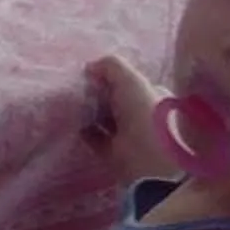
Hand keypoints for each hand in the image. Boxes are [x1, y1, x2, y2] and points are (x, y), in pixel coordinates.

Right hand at [84, 54, 176, 184]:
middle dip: (101, 95)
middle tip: (79, 90)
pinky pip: (98, 139)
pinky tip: (72, 122)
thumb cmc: (145, 116)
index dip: (113, 78)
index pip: (133, 84)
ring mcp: (133, 138)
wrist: (149, 163)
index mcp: (157, 98)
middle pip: (119, 102)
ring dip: (92, 113)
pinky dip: (86, 132)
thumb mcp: (131, 82)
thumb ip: (112, 67)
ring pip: (108, 120)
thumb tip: (90, 67)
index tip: (91, 76)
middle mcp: (147, 118)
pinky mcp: (118, 156)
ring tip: (72, 104)